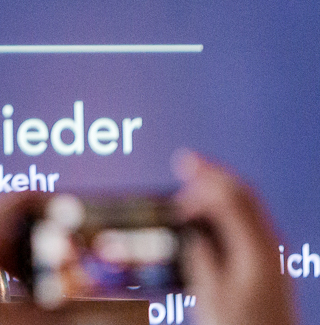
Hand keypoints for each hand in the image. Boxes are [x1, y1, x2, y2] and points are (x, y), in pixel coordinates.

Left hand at [0, 193, 66, 324]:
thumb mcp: (12, 322)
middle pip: (0, 231)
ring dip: (17, 260)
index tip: (64, 206)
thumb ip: (53, 314)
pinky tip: (14, 289)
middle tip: (62, 256)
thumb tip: (94, 311)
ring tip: (39, 280)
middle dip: (34, 242)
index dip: (40, 201)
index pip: (8, 207)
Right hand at [172, 150, 296, 324]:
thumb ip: (200, 255)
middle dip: (213, 175)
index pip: (232, 195)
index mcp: (258, 248)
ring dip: (218, 192)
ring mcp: (274, 254)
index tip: (181, 166)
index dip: (205, 177)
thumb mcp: (211, 293)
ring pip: (248, 207)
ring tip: (191, 187)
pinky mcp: (270, 264)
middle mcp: (271, 245)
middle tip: (185, 162)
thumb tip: (191, 230)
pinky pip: (249, 223)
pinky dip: (226, 211)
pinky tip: (208, 217)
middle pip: (244, 194)